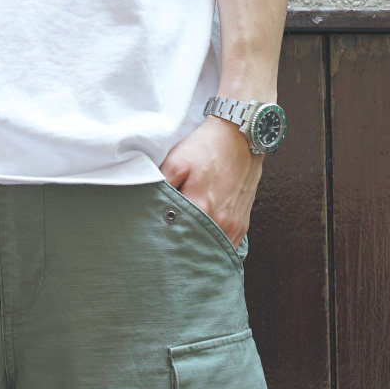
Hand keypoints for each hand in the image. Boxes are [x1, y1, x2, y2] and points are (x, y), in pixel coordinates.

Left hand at [159, 113, 262, 246]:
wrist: (240, 136)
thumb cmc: (206, 148)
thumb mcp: (175, 162)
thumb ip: (161, 187)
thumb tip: (146, 210)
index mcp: (200, 207)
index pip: (174, 238)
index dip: (162, 241)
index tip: (153, 242)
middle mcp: (220, 222)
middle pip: (193, 249)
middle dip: (178, 251)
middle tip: (165, 249)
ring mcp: (234, 226)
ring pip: (211, 251)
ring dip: (197, 249)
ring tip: (183, 246)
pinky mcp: (242, 225)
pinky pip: (226, 247)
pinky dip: (212, 246)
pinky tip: (201, 240)